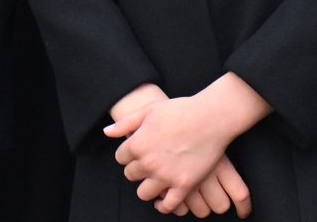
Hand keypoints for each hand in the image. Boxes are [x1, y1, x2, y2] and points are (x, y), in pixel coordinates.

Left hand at [105, 75, 263, 215]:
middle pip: (130, 175)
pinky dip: (163, 205)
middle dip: (136, 169)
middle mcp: (148, 163)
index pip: (120, 158)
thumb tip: (107, 132)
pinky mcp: (183, 186)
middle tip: (148, 162)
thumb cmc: (179, 110)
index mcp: (137, 144)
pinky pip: (168, 205)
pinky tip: (163, 199)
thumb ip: (125, 124)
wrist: (209, 118)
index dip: (128, 154)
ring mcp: (165, 176)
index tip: (137, 150)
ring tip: (154, 179)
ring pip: (144, 193)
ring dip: (147, 187)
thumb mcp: (148, 110)